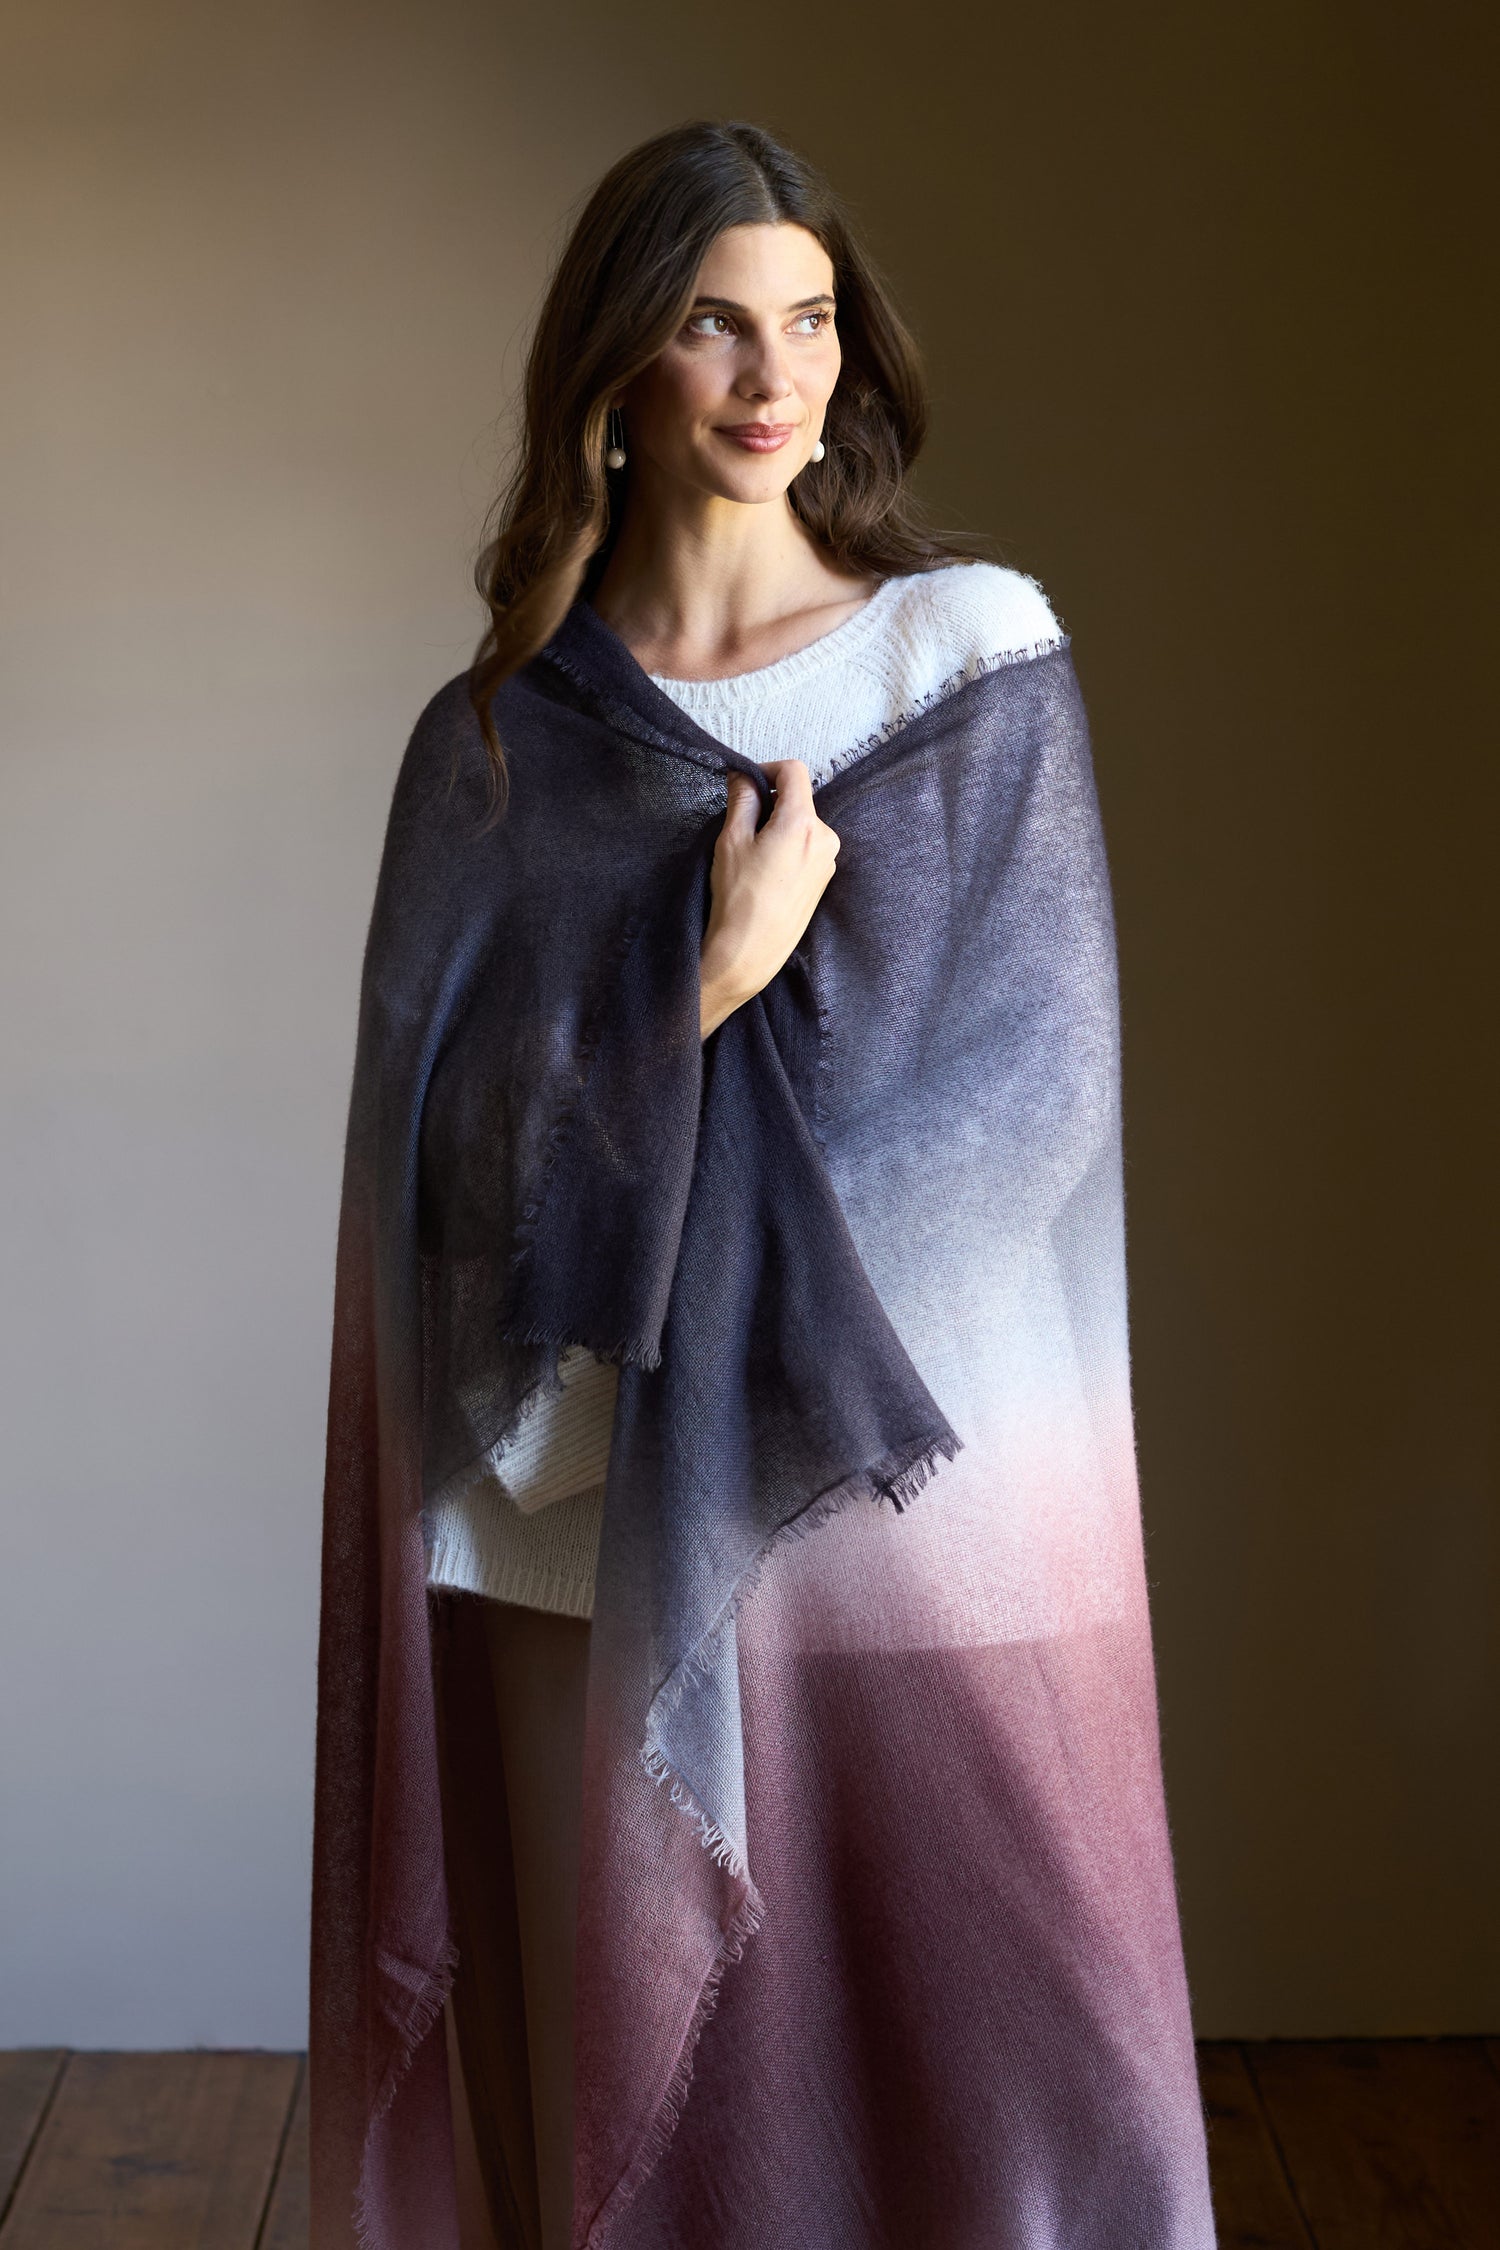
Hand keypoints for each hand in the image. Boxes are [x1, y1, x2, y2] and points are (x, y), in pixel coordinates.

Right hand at [699, 761, 839, 1039]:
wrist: (751, 951)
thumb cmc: (738, 898)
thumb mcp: (732, 840)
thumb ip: (742, 799)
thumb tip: (743, 776)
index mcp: (802, 823)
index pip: (795, 771)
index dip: (768, 769)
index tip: (747, 783)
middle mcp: (824, 838)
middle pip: (799, 799)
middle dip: (772, 803)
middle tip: (742, 825)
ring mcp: (828, 860)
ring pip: (803, 824)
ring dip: (780, 826)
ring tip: (753, 855)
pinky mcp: (824, 879)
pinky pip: (807, 848)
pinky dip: (788, 847)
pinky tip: (767, 872)